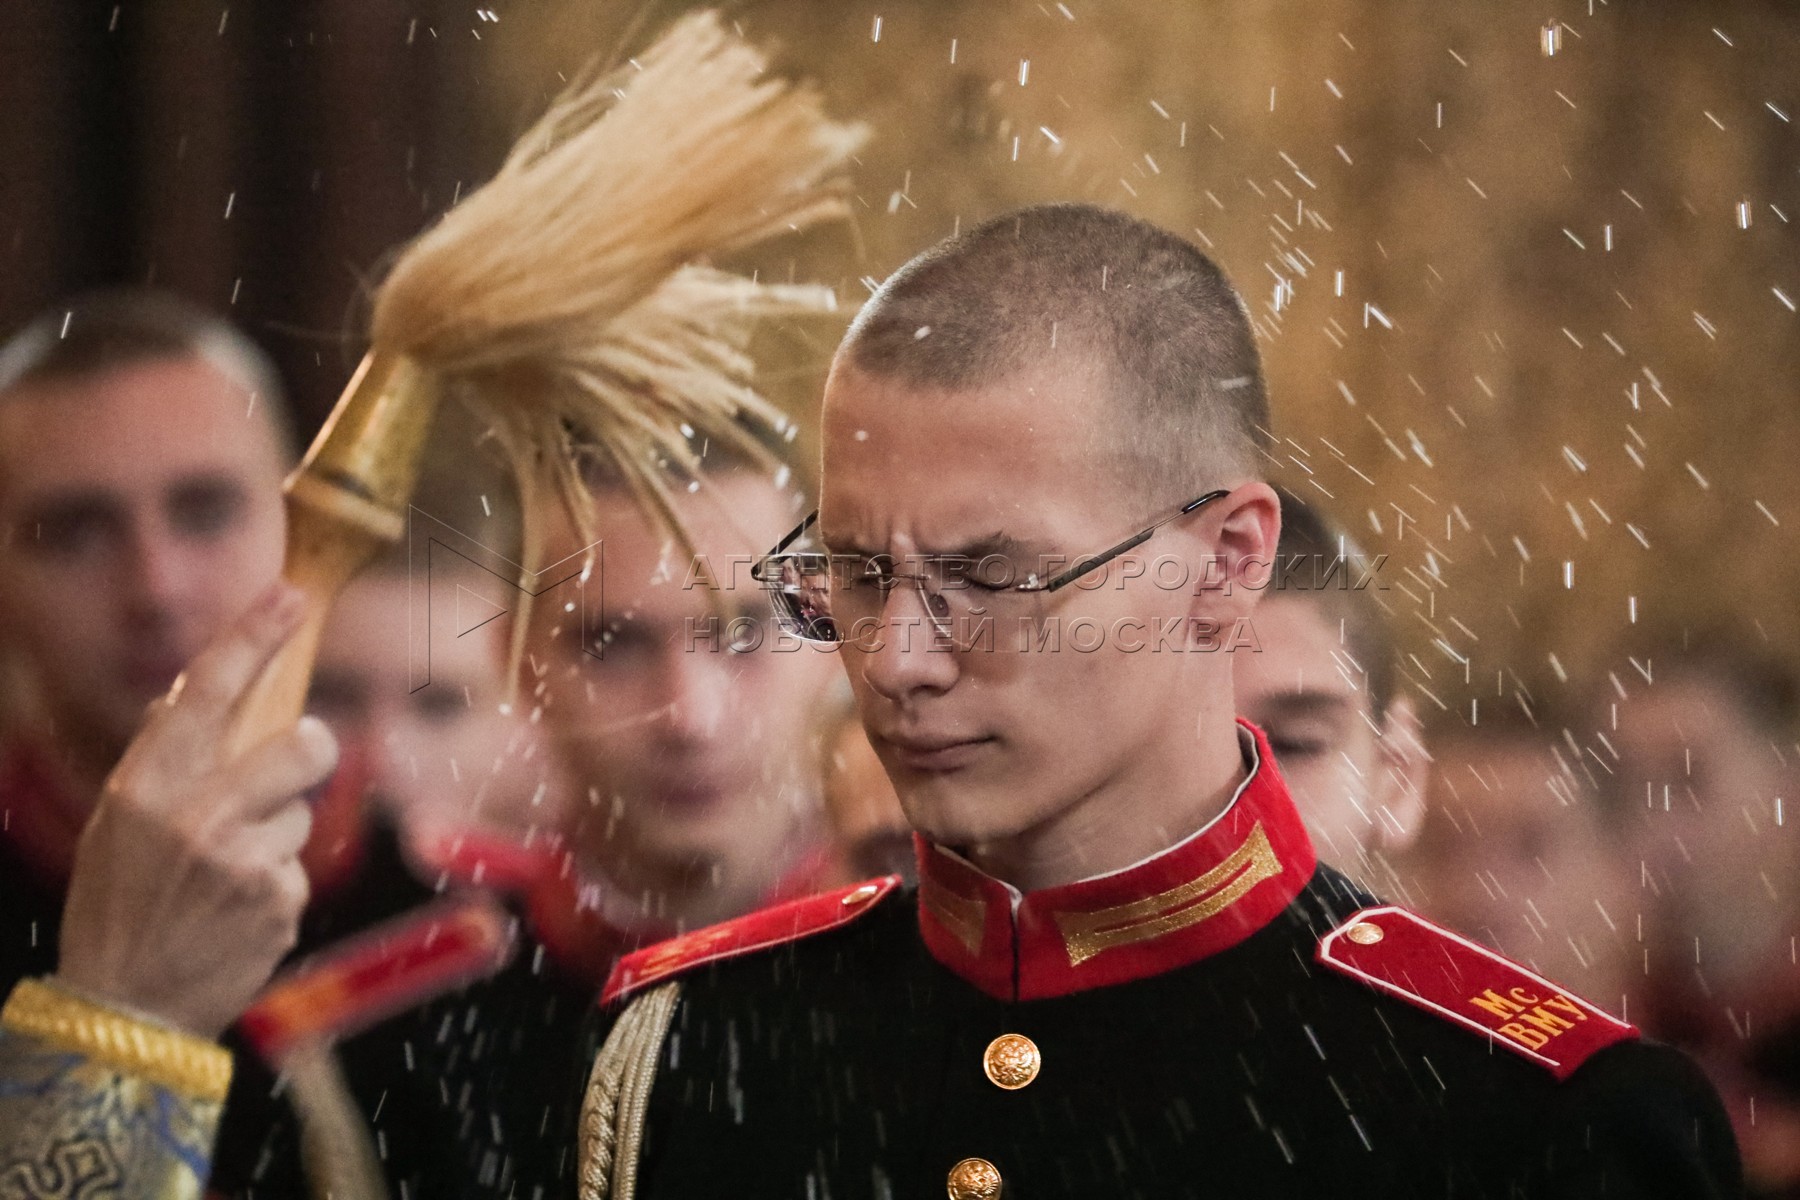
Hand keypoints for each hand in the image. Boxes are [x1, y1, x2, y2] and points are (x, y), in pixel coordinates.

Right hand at [56, 583, 338, 1038]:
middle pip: (303, 744)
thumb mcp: (117, 823)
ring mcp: (243, 861)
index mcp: (147, 786)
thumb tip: (189, 693)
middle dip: (311, 749)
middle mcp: (198, 815)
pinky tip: (233, 915)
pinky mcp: (278, 903)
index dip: (252, 637)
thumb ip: (160, 761)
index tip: (291, 598)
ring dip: (278, 835)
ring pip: (302, 813)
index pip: (207, 691)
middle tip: (299, 760)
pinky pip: (297, 870)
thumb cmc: (118, 904)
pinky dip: (274, 887)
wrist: (124, 1009)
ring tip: (225, 876)